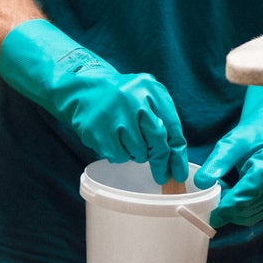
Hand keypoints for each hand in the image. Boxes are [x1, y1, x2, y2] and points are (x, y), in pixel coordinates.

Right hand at [0, 20, 187, 181]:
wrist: (83, 88)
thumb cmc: (122, 96)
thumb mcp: (146, 95)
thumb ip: (163, 117)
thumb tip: (176, 158)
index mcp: (149, 88)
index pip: (172, 126)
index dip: (178, 153)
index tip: (179, 172)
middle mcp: (133, 99)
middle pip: (158, 141)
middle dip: (162, 162)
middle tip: (161, 174)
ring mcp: (114, 115)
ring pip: (138, 152)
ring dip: (137, 154)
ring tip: (128, 141)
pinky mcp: (97, 130)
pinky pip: (118, 156)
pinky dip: (120, 155)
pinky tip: (114, 142)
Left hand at [198, 85, 262, 226]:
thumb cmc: (256, 134)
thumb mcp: (234, 141)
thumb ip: (218, 161)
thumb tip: (200, 183)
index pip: (248, 193)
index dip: (229, 206)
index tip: (212, 215)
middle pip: (249, 208)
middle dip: (227, 207)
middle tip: (211, 193)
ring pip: (251, 215)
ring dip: (233, 210)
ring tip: (223, 188)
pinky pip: (255, 214)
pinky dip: (240, 210)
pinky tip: (231, 194)